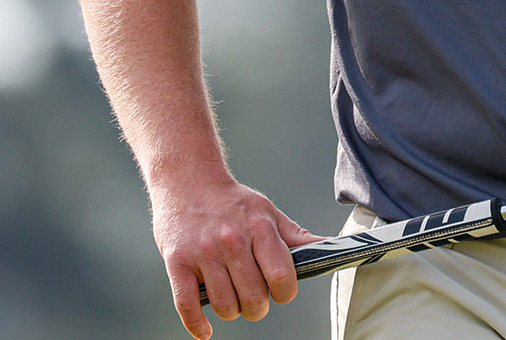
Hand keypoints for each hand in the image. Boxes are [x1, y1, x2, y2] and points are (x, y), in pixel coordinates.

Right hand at [150, 168, 321, 338]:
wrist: (187, 180)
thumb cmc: (231, 201)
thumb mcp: (267, 211)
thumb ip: (295, 236)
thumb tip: (328, 248)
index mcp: (259, 228)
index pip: (281, 276)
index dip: (285, 292)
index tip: (280, 292)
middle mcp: (232, 241)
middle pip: (253, 296)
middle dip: (258, 307)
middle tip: (255, 301)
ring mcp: (203, 253)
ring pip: (224, 305)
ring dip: (232, 312)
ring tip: (233, 302)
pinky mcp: (177, 262)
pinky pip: (187, 304)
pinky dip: (197, 325)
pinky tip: (205, 330)